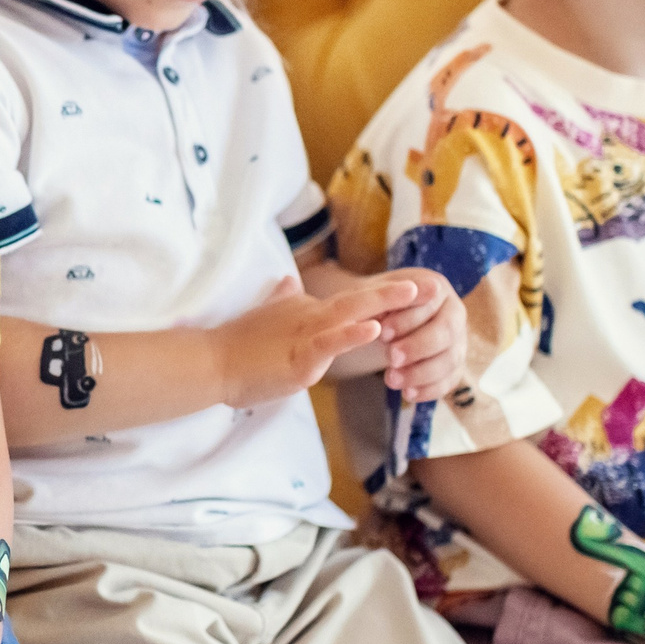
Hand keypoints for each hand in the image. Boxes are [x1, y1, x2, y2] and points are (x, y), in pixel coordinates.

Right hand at [213, 274, 410, 407]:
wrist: (215, 362)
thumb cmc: (240, 343)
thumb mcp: (266, 315)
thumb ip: (282, 298)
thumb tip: (288, 283)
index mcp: (308, 310)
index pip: (353, 299)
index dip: (385, 291)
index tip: (417, 285)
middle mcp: (311, 318)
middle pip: (359, 299)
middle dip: (396, 290)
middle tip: (429, 281)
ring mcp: (306, 338)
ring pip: (350, 315)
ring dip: (383, 303)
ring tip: (413, 294)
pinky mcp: (299, 361)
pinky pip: (330, 344)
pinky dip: (352, 335)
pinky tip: (374, 329)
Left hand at [367, 270, 464, 401]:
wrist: (381, 320)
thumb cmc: (378, 303)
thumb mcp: (375, 293)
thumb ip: (387, 295)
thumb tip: (407, 292)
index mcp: (436, 287)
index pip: (431, 303)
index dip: (408, 320)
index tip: (382, 332)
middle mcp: (454, 312)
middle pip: (446, 332)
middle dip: (418, 347)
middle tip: (391, 358)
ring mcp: (458, 340)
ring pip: (450, 359)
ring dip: (421, 373)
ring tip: (391, 380)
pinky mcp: (454, 365)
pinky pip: (449, 381)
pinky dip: (429, 390)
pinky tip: (408, 393)